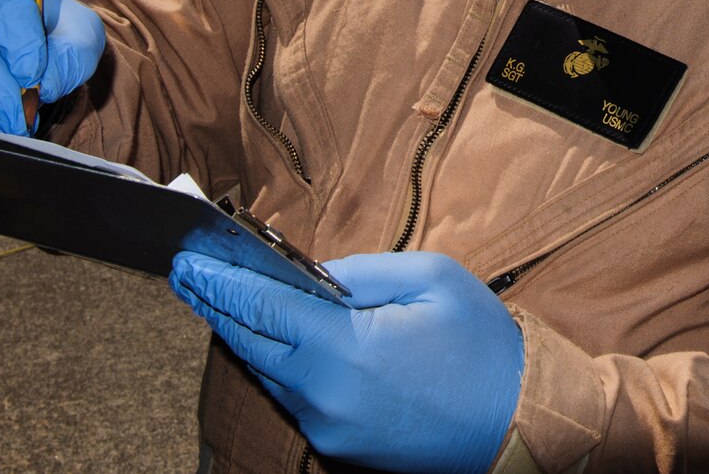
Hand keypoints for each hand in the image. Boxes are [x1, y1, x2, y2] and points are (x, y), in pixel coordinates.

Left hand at [170, 250, 523, 473]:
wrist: (519, 420)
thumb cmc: (484, 346)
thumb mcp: (433, 278)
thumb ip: (362, 272)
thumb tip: (312, 277)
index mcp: (346, 348)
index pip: (261, 307)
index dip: (219, 281)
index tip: (189, 260)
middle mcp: (325, 395)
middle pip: (249, 344)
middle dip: (215, 305)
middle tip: (189, 276)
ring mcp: (329, 427)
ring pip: (268, 374)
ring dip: (246, 335)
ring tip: (223, 301)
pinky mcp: (340, 446)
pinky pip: (296, 398)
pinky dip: (279, 365)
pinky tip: (274, 340)